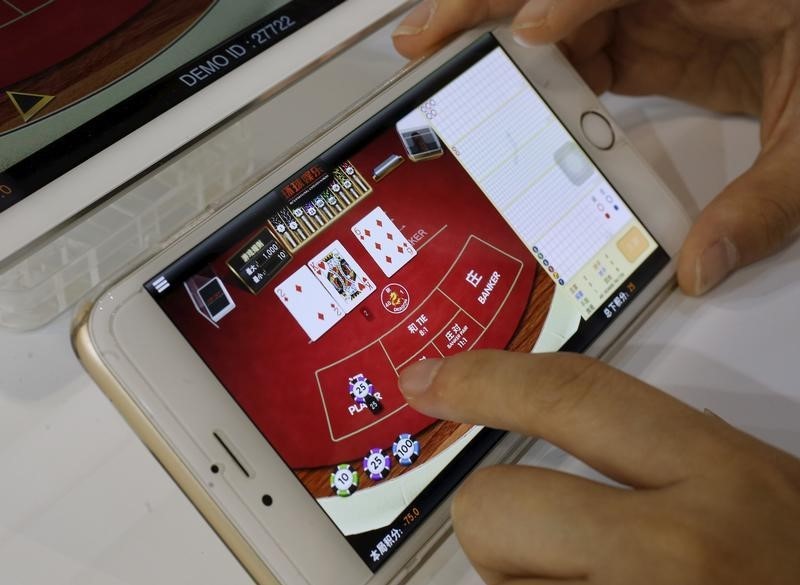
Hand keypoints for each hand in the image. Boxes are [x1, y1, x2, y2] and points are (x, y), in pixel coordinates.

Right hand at [393, 0, 799, 294]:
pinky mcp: (664, 40)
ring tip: (451, 66)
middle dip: (491, 5)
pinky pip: (592, 50)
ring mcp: (670, 11)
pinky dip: (549, 73)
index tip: (522, 36)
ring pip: (566, 14)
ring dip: (504, 39)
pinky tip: (518, 98)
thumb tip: (701, 265)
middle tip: (427, 33)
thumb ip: (765, 202)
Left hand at [398, 351, 799, 583]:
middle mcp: (675, 549)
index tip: (429, 380)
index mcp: (719, 475)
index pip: (570, 396)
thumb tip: (574, 431)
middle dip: (499, 529)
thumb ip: (676, 458)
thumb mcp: (766, 496)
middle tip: (551, 550)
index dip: (484, 380)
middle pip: (493, 508)